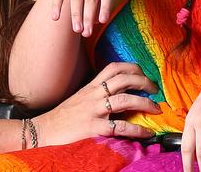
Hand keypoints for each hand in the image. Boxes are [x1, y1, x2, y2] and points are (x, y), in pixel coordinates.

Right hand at [34, 62, 160, 146]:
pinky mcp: (93, 127)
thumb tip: (118, 94)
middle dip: (143, 81)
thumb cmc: (64, 115)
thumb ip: (97, 93)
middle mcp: (94, 94)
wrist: (44, 129)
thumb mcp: (81, 98)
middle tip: (155, 89)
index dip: (132, 67)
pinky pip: (119, 127)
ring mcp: (94, 110)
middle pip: (123, 79)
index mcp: (91, 86)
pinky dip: (137, 130)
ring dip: (144, 103)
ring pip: (124, 99)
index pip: (114, 67)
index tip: (143, 73)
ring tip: (156, 109)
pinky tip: (147, 133)